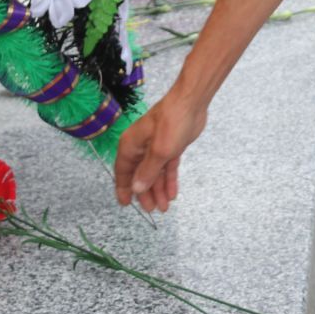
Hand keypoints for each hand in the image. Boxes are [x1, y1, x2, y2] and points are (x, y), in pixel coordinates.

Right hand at [112, 86, 207, 213]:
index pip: (123, 171)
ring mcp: (156, 147)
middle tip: (152, 210)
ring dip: (158, 189)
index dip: (124, 188)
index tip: (125, 204)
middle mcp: (141, 147)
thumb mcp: (159, 151)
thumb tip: (136, 189)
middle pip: (140, 175)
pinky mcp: (171, 146)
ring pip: (155, 173)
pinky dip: (169, 180)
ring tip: (164, 207)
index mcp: (131, 145)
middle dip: (145, 193)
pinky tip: (172, 193)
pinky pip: (167, 167)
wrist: (191, 103)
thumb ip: (148, 171)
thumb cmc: (171, 124)